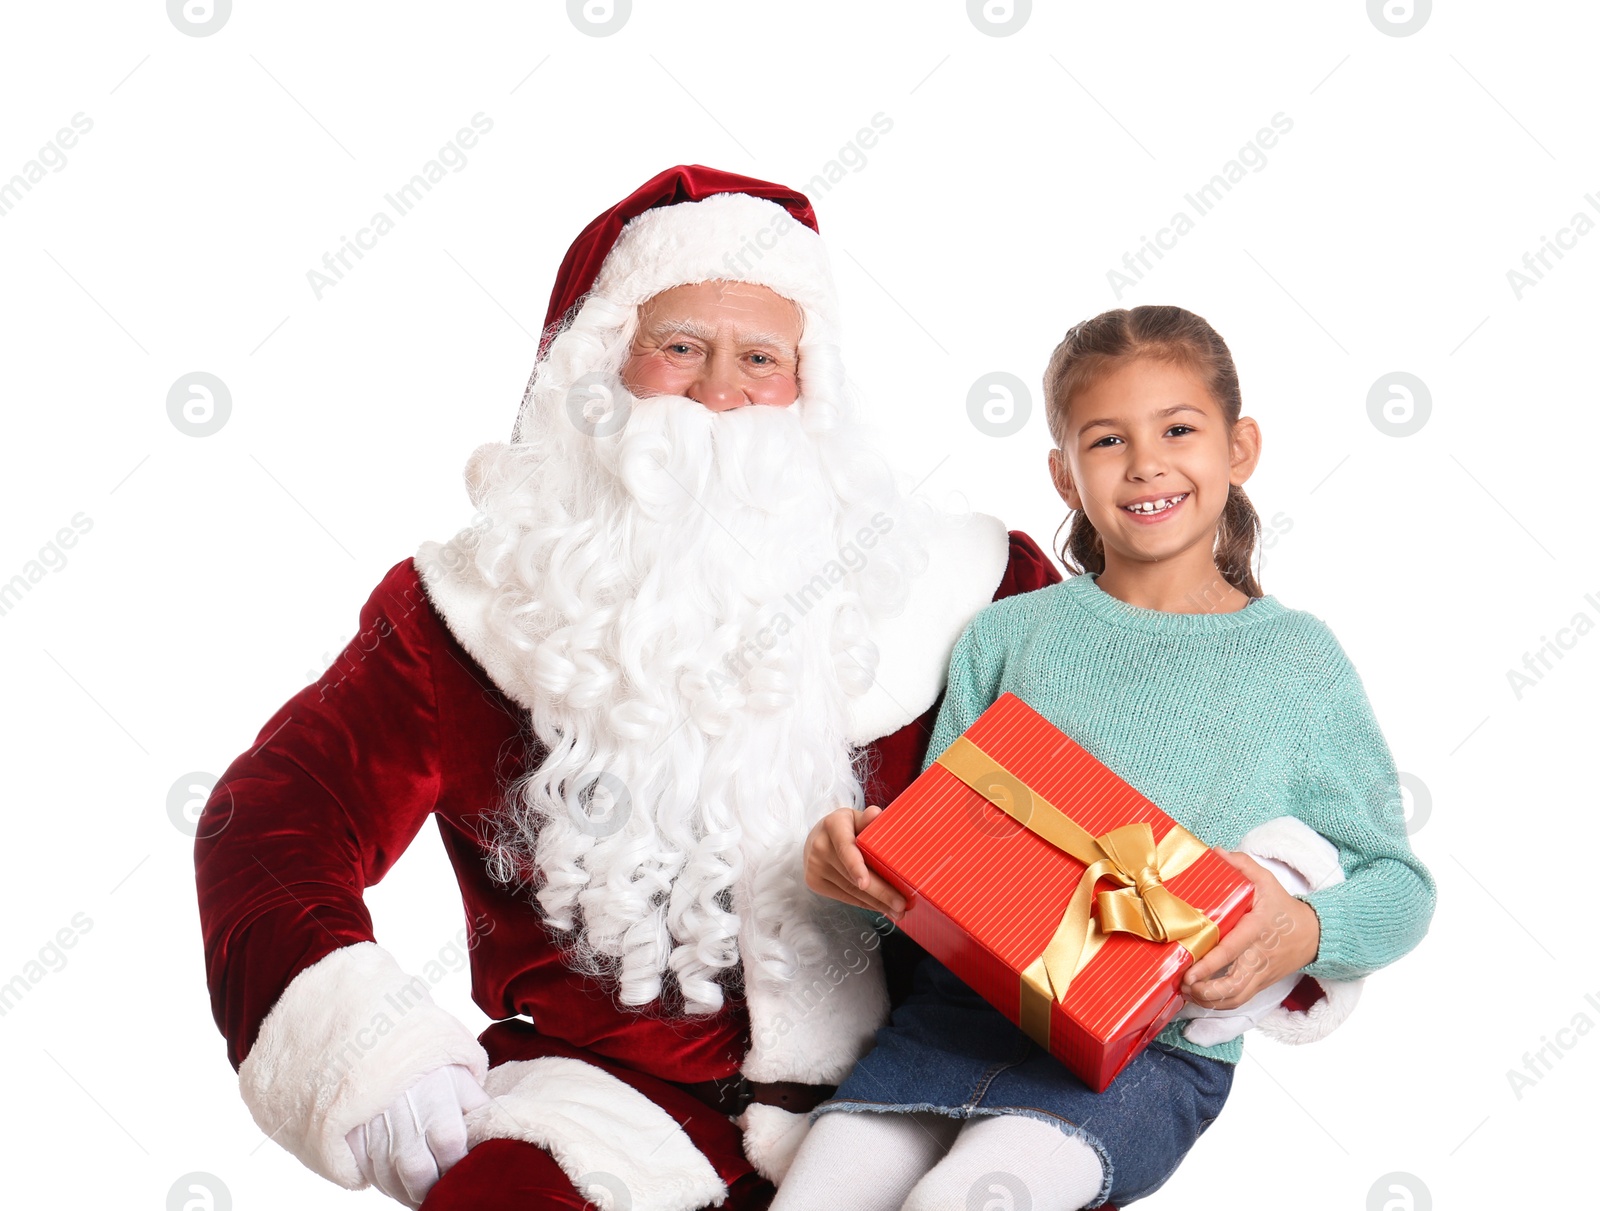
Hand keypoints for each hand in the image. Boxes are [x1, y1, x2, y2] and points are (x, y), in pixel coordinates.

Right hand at [346, 1063, 489, 1207]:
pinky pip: (367, 1174)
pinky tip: (395, 1178)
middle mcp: (406, 1124)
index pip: (452, 1155)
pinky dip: (382, 1182)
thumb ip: (476, 1105)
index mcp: (438, 1107)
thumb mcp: (459, 1073)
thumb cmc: (424, 1057)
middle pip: (419, 1177)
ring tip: (420, 1189)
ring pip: (391, 1181)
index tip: (463, 1171)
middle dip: (431, 1189)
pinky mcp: (352, 1136)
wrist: (375, 1037)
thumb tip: (493, 1132)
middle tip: (439, 1189)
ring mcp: (375, 1132)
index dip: (458, 1168)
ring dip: (406, 1191)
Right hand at [803, 806, 905, 918]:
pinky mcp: (813, 881)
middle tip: (901, 905)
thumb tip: (875, 814)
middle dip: (879, 892)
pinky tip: (880, 907)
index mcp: (833, 824)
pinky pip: (844, 896)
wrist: (817, 837)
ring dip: (875, 903)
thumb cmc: (847, 827)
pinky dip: (864, 903)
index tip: (864, 883)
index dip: (855, 866)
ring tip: (897, 910)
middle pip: (852, 875)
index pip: (845, 848)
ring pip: (850, 890)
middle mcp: (819, 846)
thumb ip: (867, 819)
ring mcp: (814, 866)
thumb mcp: (857, 818)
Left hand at [1180, 850, 1319, 1010]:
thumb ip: (1242, 865)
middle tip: (1184, 984)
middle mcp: (1258, 957)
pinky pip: (1239, 1001)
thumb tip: (1215, 852)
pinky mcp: (1260, 984)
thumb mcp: (1267, 881)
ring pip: (1235, 999)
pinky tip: (1199, 997)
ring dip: (1209, 1001)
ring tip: (1187, 992)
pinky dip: (1218, 1004)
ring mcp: (1260, 974)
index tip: (1189, 971)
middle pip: (1233, 986)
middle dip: (1206, 992)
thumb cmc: (1283, 907)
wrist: (1313, 935)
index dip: (1209, 965)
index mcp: (1256, 930)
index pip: (1231, 951)